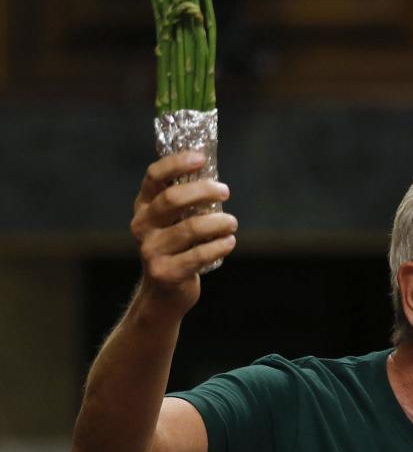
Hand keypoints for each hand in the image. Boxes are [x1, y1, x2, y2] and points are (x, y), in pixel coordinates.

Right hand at [130, 152, 237, 314]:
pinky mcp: (165, 272)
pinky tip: (229, 242)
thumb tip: (215, 175)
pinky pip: (199, 255)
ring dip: (219, 222)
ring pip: (191, 228)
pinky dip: (220, 246)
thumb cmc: (178, 247)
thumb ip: (187, 200)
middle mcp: (142, 226)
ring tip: (232, 223)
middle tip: (225, 190)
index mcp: (144, 206)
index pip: (154, 176)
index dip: (176, 163)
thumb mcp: (174, 221)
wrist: (164, 292)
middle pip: (172, 199)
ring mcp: (150, 250)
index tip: (200, 158)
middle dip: (204, 191)